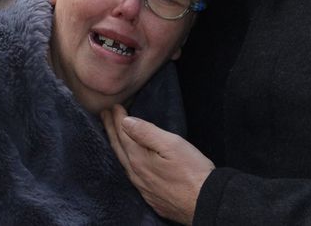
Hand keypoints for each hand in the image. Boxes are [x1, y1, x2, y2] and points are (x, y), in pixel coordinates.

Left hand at [102, 105, 212, 224]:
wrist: (206, 203)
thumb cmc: (193, 172)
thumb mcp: (172, 145)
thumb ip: (147, 132)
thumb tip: (125, 122)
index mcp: (139, 159)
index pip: (124, 134)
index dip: (118, 118)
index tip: (113, 106)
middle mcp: (136, 175)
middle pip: (119, 148)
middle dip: (111, 130)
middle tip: (104, 115)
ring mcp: (143, 188)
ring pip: (124, 163)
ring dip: (117, 146)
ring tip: (113, 135)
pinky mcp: (152, 197)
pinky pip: (132, 176)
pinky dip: (127, 162)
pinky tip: (130, 162)